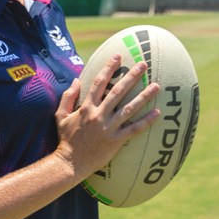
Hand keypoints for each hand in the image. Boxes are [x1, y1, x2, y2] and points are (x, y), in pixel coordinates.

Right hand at [55, 54, 160, 178]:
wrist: (70, 163)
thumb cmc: (66, 139)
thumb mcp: (60, 115)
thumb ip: (68, 97)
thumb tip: (76, 79)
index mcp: (86, 107)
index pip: (99, 83)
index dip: (109, 68)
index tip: (118, 56)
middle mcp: (98, 115)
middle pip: (118, 92)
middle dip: (131, 76)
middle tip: (143, 64)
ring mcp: (108, 128)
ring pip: (129, 108)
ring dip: (144, 96)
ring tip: (156, 85)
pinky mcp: (116, 141)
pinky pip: (134, 129)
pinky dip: (146, 121)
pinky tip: (157, 113)